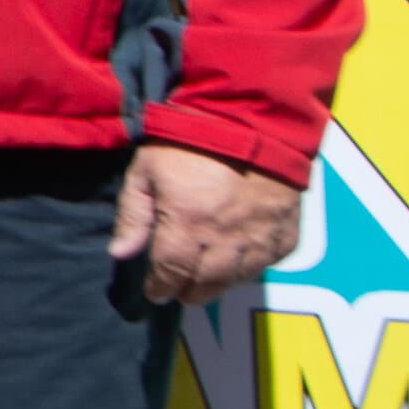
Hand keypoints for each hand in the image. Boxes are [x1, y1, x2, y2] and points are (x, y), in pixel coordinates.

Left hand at [113, 141, 302, 306]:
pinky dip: (253, 266)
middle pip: (206, 285)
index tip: (155, 290)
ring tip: (206, 277)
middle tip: (180, 287)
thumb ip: (133, 215)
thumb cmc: (189, 140)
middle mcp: (225, 236)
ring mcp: (261, 235)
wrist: (250, 117)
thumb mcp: (146, 170)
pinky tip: (240, 259)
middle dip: (188, 291)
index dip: (161, 288)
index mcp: (188, 222)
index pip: (171, 274)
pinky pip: (269, 262)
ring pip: (238, 279)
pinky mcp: (287, 229)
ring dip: (219, 283)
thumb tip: (121, 253)